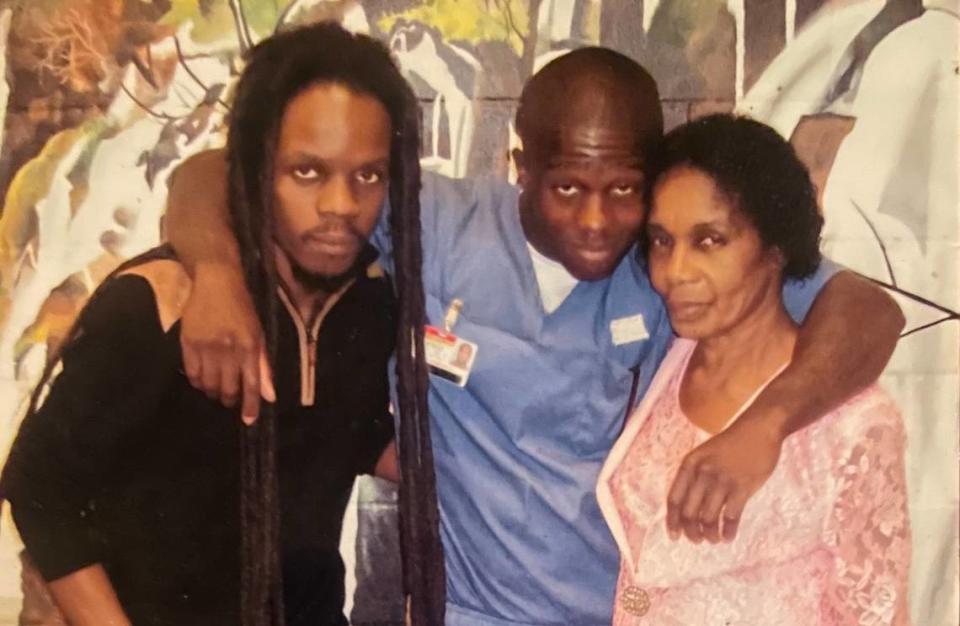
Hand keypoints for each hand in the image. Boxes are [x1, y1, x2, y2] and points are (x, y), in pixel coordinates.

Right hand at [181, 263, 274, 422]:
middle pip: (227, 387)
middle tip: (230, 399)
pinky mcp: (187, 343)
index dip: (250, 405)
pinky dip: (198, 382)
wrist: (215, 282)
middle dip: (230, 399)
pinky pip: (192, 374)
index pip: (251, 383)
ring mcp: (206, 346)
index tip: (249, 421)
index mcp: (249, 345)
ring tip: (217, 390)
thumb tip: (269, 395)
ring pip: (209, 384)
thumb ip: (263, 365)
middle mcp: (228, 348)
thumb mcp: (259, 333)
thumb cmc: (242, 308)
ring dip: (214, 392)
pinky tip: (202, 380)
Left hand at [666, 418, 783, 542]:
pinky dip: (728, 532)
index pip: (674, 499)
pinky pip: (731, 517)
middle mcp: (703, 473)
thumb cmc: (731, 444)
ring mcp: (722, 480)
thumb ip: (694, 476)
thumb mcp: (704, 454)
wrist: (758, 429)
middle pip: (689, 512)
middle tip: (697, 540)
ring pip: (708, 518)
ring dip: (709, 534)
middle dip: (691, 532)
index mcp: (690, 464)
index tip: (675, 535)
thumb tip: (686, 507)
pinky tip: (728, 537)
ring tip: (713, 539)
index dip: (672, 520)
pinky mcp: (743, 487)